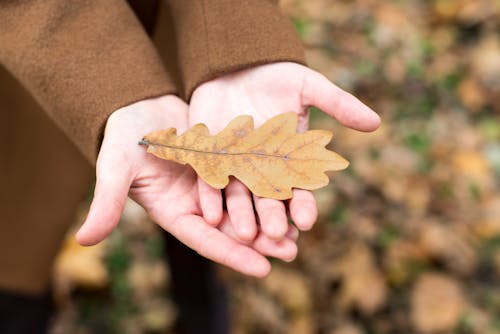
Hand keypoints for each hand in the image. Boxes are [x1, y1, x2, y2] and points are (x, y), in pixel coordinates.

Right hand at [75, 95, 296, 276]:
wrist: (138, 106)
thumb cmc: (122, 136)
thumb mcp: (115, 168)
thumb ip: (106, 202)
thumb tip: (84, 241)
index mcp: (173, 212)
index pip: (206, 240)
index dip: (233, 255)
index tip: (263, 269)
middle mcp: (196, 204)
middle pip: (232, 228)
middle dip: (261, 242)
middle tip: (291, 253)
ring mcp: (211, 185)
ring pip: (245, 207)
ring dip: (270, 218)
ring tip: (299, 231)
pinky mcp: (222, 164)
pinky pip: (248, 179)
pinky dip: (267, 188)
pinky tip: (291, 193)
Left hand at [188, 62, 380, 242]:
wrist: (236, 64)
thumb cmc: (275, 76)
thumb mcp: (308, 86)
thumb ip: (338, 105)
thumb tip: (375, 122)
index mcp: (290, 158)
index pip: (300, 187)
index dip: (303, 204)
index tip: (307, 221)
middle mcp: (263, 168)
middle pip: (269, 198)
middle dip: (272, 217)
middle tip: (276, 236)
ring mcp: (235, 165)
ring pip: (239, 196)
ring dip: (241, 215)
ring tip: (244, 234)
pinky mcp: (210, 157)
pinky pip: (209, 179)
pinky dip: (209, 196)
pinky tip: (209, 213)